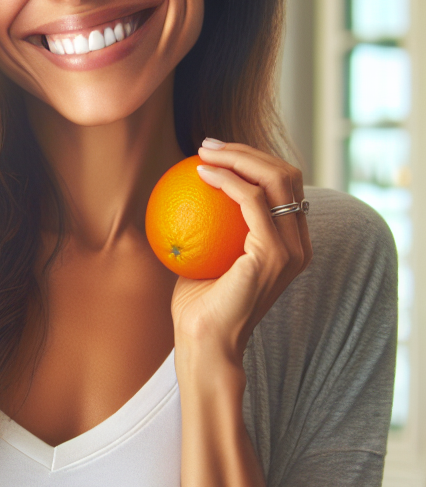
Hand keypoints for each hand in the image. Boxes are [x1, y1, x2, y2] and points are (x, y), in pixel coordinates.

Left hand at [170, 139, 311, 362]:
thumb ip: (208, 227)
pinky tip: (200, 173)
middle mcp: (299, 244)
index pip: (282, 187)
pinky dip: (228, 180)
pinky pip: (251, 201)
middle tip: (207, 145)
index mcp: (290, 244)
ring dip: (238, 157)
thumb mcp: (205, 257)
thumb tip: (186, 191)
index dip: (252, 160)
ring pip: (276, 179)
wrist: (204, 342)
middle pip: (286, 174)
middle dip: (247, 150)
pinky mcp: (274, 254)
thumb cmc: (198, 305)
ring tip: (202, 153)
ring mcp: (291, 249)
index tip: (213, 152)